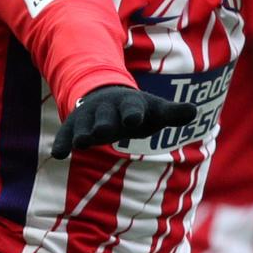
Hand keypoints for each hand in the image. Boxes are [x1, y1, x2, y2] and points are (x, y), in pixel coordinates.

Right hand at [51, 86, 197, 158]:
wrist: (106, 97)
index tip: (134, 121)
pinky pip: (66, 134)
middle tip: (102, 133)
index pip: (133, 109)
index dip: (134, 114)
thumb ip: (172, 114)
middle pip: (106, 117)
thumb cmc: (136, 110)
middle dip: (105, 124)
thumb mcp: (155, 111)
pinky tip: (57, 155)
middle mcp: (108, 109)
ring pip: (84, 125)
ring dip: (82, 133)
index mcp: (130, 104)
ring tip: (81, 143)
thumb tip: (195, 111)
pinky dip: (62, 143)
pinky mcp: (74, 126)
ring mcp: (89, 117)